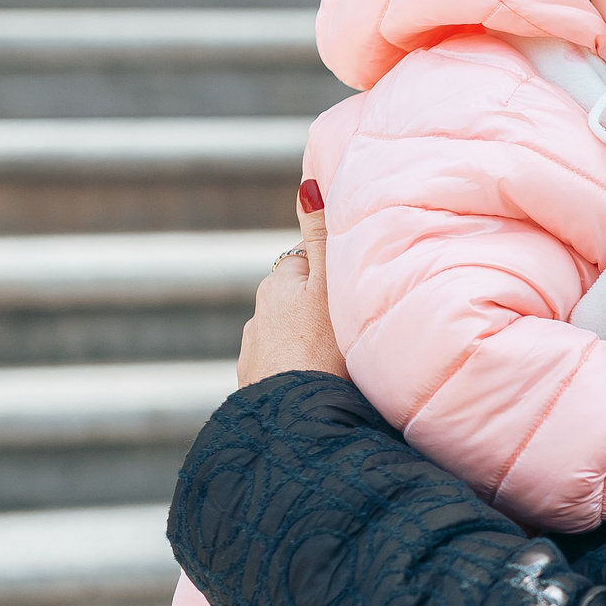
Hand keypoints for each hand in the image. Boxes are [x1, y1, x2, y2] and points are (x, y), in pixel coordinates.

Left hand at [239, 180, 346, 385]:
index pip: (304, 265)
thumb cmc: (324, 351)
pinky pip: (284, 374)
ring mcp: (254, 356)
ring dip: (307, 346)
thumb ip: (321, 239)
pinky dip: (298, 375)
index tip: (351, 292)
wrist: (296, 421)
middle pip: (293, 303)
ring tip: (339, 365)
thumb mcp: (330, 287)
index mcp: (278, 286)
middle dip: (315, 311)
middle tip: (351, 329)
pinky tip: (321, 390)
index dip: (329, 275)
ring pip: (287, 340)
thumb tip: (307, 184)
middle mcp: (259, 317)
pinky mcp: (256, 391)